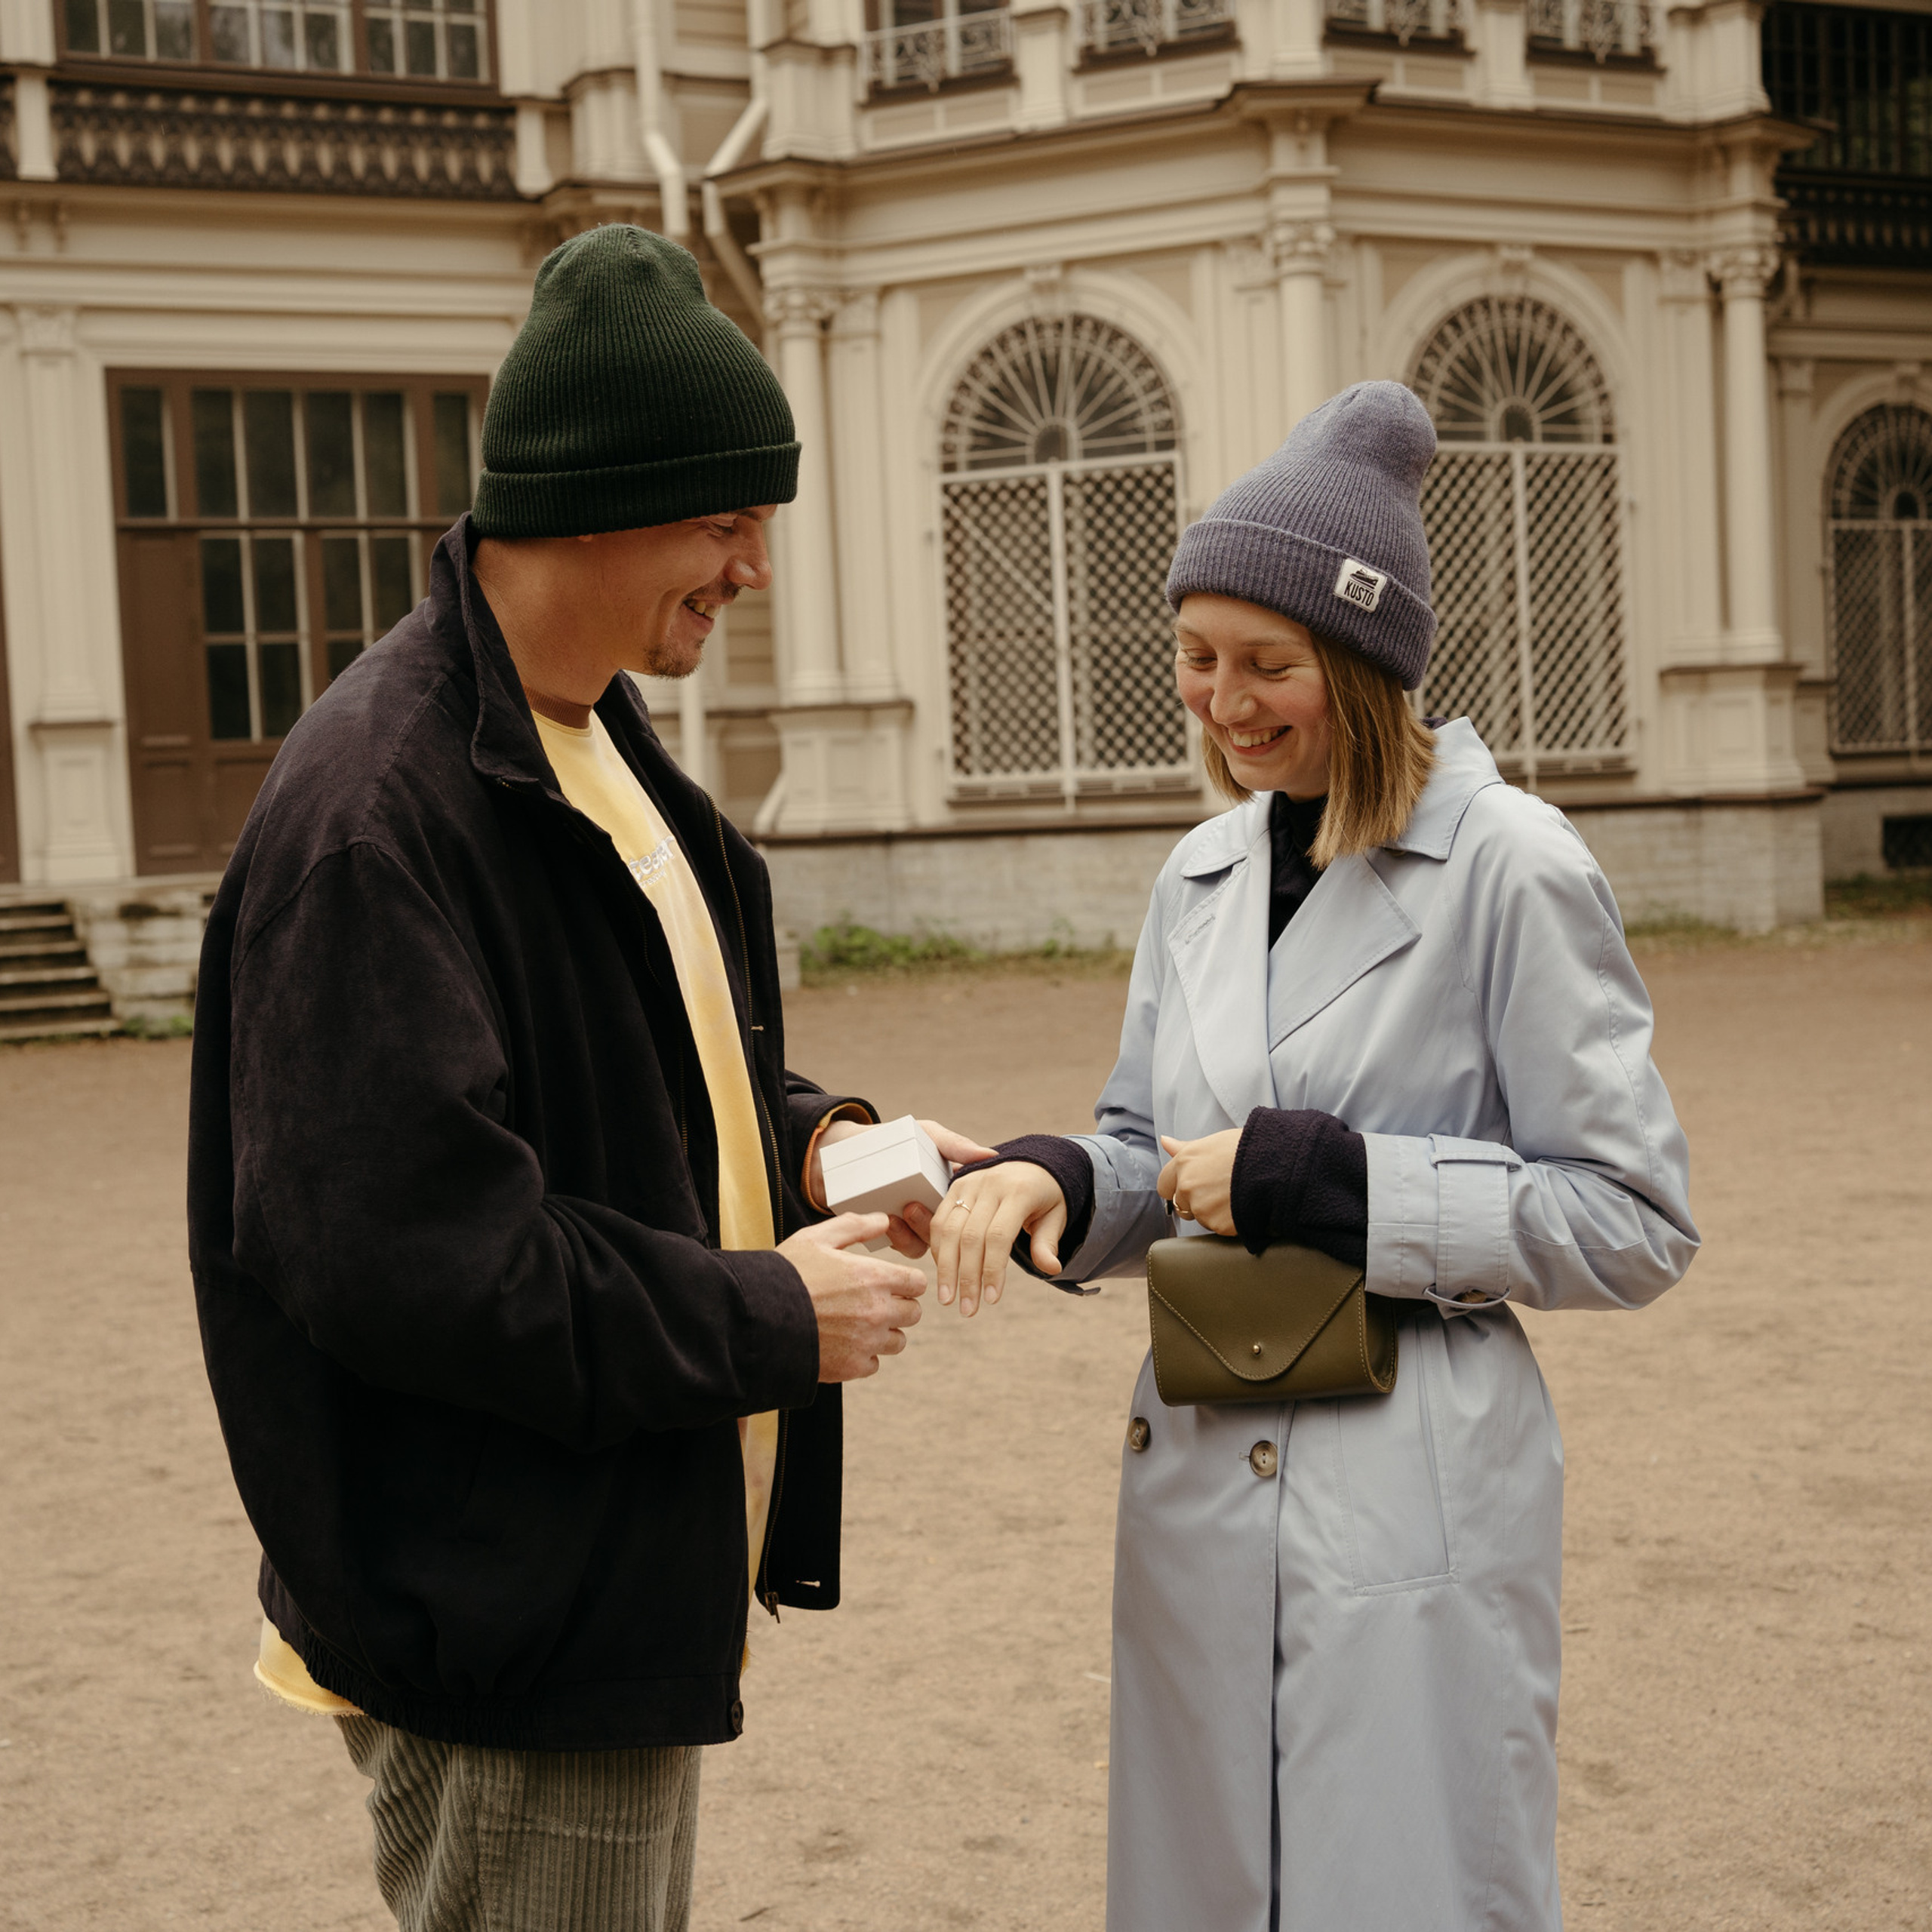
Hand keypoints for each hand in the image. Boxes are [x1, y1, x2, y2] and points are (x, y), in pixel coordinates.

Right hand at [777, 1214, 926, 1380]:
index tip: (892, 1283)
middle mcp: (877, 1311)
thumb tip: (883, 1220)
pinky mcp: (852, 1367)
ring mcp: (867, 1342)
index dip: (906, 1281)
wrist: (758, 1319)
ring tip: (857, 1324)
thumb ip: (855, 1226)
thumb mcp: (816, 1239)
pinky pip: (873, 1364)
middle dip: (899, 1306)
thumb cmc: (786, 1275)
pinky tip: (843, 1343)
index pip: (917, 1282)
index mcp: (874, 1277)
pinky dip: (863, 1356)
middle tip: (874, 1302)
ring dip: (884, 1333)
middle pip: (913, 1313)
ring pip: (897, 1341)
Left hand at [810, 1117, 999, 1260]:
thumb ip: (954, 1145)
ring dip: (909, 1235)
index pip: (966, 1209)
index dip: (965, 1212)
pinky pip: (900, 1247)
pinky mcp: (891, 1234)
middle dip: (928, 1224)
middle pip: (946, 1232)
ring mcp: (913, 1225)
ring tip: (892, 1217)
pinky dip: (894, 1240)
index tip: (950, 1198)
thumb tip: (990, 1155)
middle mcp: (934, 1211)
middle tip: (910, 1207)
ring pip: (923, 1244)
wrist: (847, 1147)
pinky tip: (883, 1225)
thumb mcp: (926, 1135)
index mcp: (949, 1191)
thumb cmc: (892, 1137)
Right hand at [922, 1161, 1066, 1317]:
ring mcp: (969, 1183)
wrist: (1033, 1163)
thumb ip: (1048, 1243)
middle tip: (967, 1310)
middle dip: (966, 1277)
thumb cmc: (1047, 1197)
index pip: (999, 1235)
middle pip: (970, 1236)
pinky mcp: (955, 1186)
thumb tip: (1051, 1269)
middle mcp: (990, 1184)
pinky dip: (938, 1249)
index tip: (992, 1299)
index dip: (992, 1269)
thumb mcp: (1056, 1216)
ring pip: (948, 1229)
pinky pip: (940, 1221)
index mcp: (1019, 1191)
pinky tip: (945, 1273)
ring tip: (947, 1299)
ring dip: (945, 1268)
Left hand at [1157, 1131, 1241, 1236]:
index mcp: (1184, 1162)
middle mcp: (1187, 1186)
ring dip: (1212, 1212)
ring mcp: (1201, 1207)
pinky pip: (1217, 1228)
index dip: (1178, 1186)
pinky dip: (1228, 1222)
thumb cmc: (1249, 1148)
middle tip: (1219, 1191)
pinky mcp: (1217, 1225)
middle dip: (1195, 1201)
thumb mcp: (1214, 1142)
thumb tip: (1165, 1141)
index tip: (1193, 1186)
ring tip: (1234, 1196)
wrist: (1277, 1166)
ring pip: (1200, 1217)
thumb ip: (1185, 1148)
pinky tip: (1242, 1206)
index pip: (1164, 1184)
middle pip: (1181, 1204)